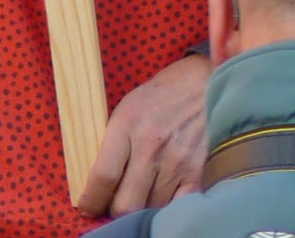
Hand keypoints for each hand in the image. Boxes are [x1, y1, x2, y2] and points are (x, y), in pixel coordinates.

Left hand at [75, 53, 209, 213]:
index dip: (91, 201)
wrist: (206, 82)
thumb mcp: (127, 108)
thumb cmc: (161, 95)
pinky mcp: (198, 171)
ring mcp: (177, 161)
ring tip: (142, 194)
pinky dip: (166, 209)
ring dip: (143, 208)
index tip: (88, 207)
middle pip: (125, 205)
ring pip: (150, 210)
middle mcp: (151, 146)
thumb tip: (98, 186)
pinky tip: (162, 198)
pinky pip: (176, 207)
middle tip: (116, 203)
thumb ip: (112, 146)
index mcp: (127, 124)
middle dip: (116, 211)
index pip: (103, 177)